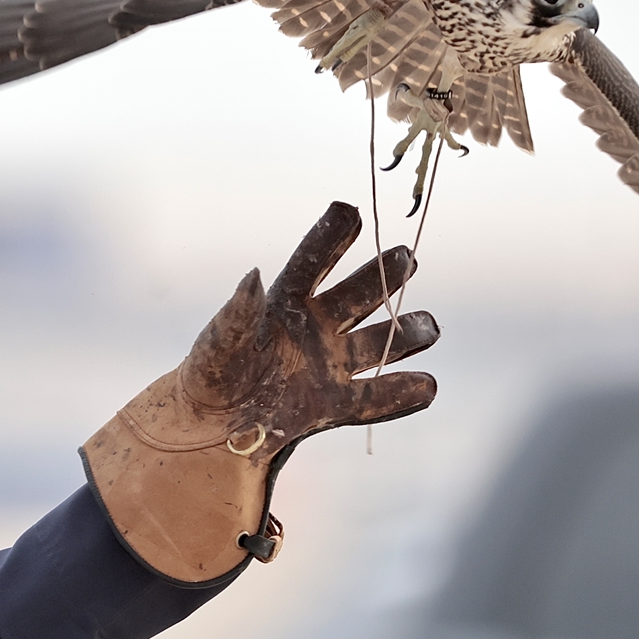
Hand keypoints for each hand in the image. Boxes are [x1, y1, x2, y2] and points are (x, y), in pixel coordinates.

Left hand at [82, 202, 439, 584]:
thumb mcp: (216, 345)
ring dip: (403, 334)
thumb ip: (236, 315)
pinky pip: (371, 397)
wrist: (210, 427)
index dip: (331, 237)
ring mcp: (328, 364)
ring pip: (374, 343)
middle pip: (356, 296)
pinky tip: (427, 387)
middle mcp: (314, 328)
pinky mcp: (333, 403)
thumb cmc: (209, 375)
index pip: (312, 263)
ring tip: (428, 327)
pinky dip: (400, 393)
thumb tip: (252, 275)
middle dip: (383, 277)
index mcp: (283, 303)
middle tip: (406, 257)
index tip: (350, 211)